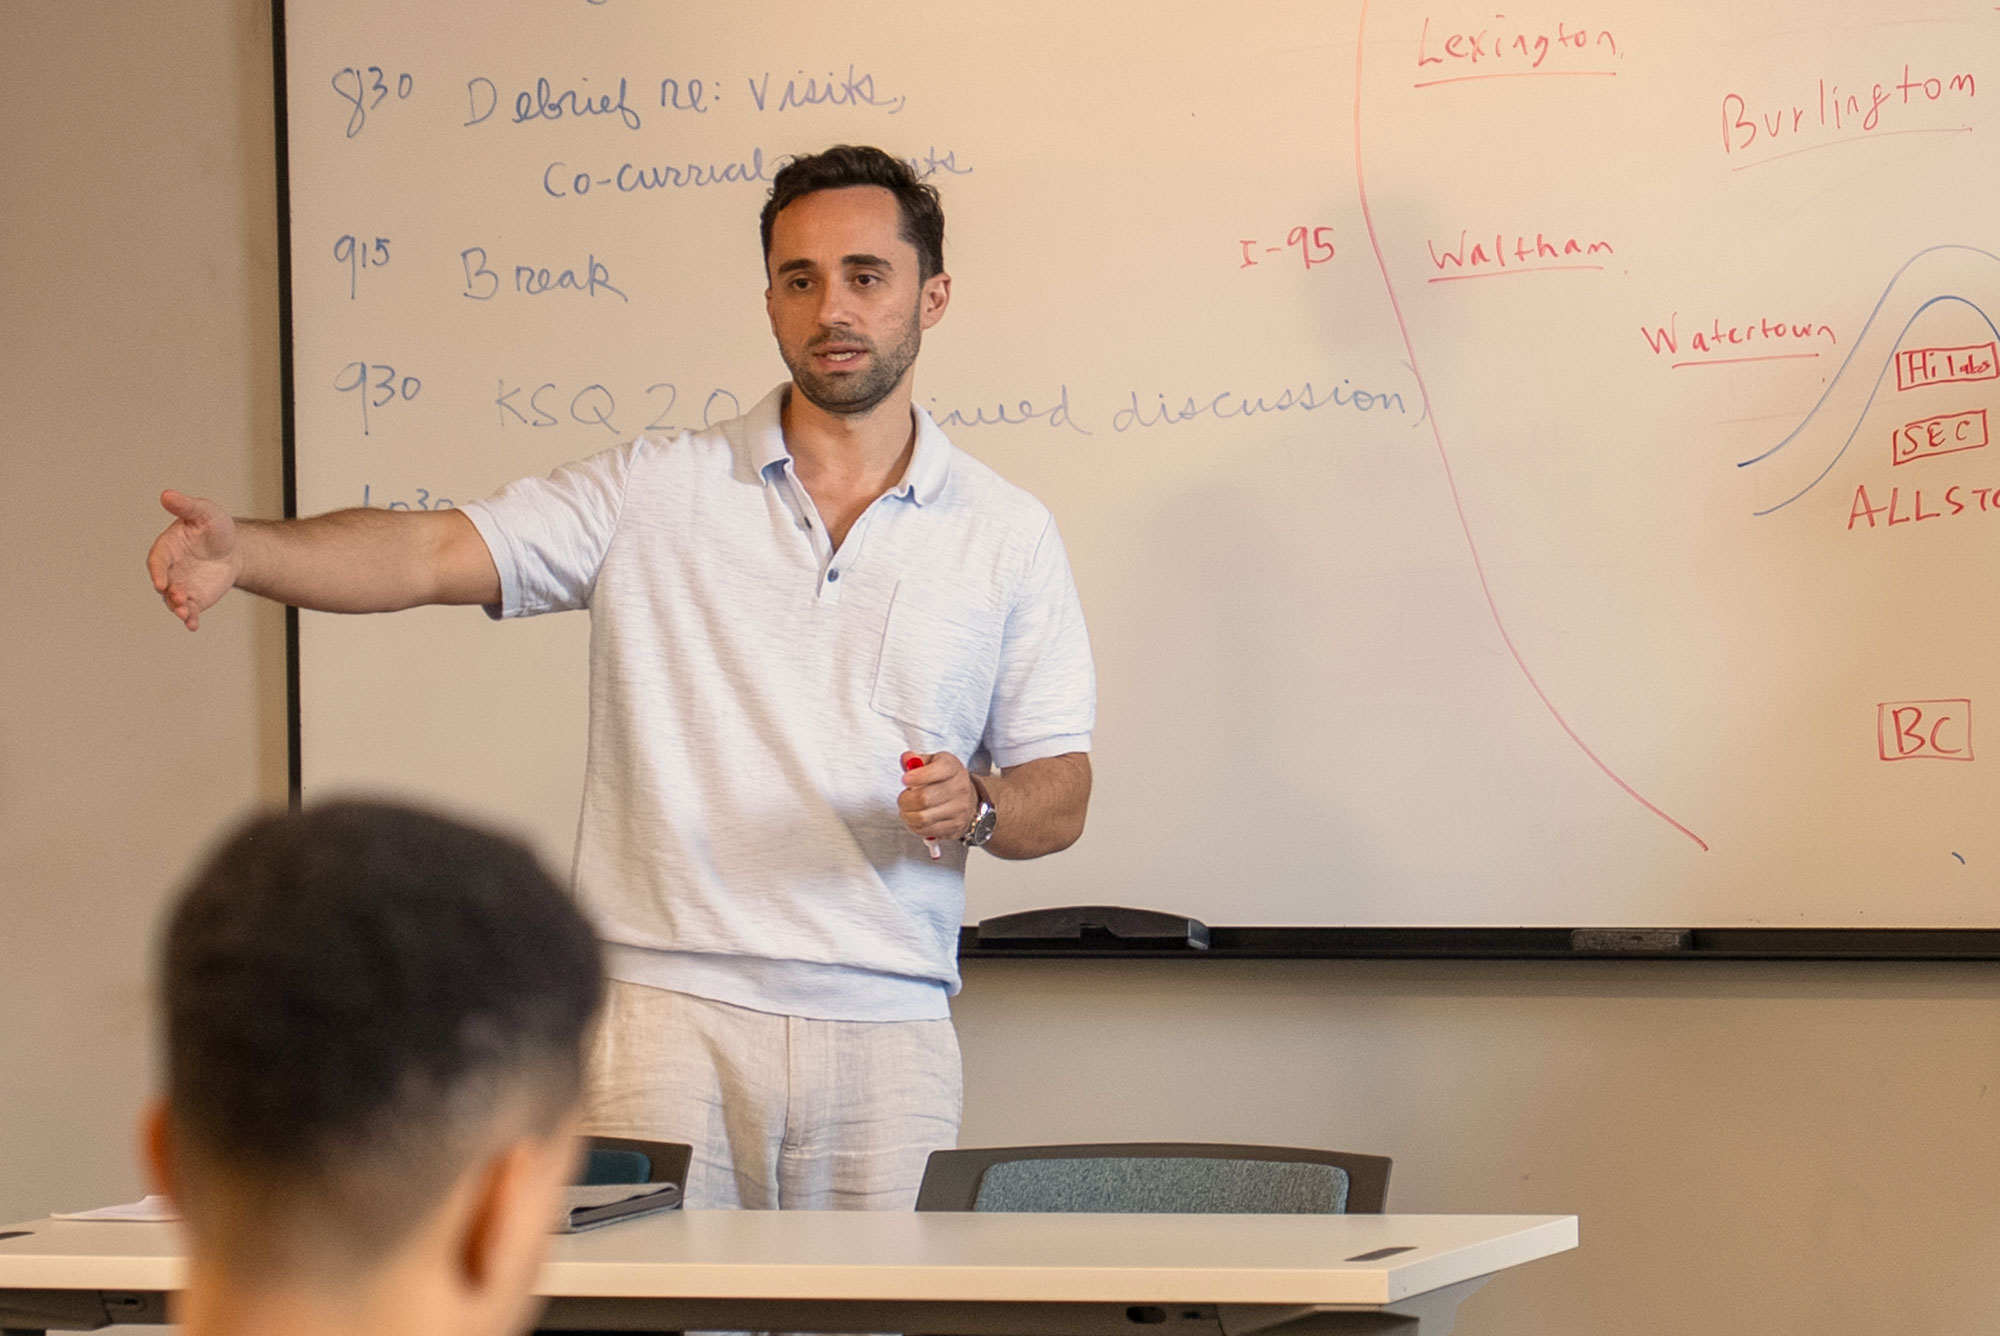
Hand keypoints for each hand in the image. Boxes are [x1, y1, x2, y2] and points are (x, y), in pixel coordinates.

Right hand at [147, 490, 240, 630]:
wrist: (233, 548)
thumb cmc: (214, 527)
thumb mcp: (204, 512)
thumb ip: (186, 506)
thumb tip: (167, 494)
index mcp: (167, 548)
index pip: (157, 561)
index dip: (157, 572)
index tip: (160, 582)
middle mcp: (169, 569)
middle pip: (164, 584)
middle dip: (169, 593)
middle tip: (179, 599)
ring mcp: (180, 585)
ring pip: (173, 600)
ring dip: (178, 608)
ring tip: (185, 613)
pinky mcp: (193, 598)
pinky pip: (188, 610)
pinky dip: (189, 618)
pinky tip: (192, 625)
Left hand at [898, 751, 979, 843]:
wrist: (968, 798)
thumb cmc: (945, 779)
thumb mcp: (933, 762)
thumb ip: (916, 760)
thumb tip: (906, 759)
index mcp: (952, 767)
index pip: (934, 772)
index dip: (915, 777)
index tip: (905, 779)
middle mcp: (959, 788)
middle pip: (923, 798)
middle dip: (905, 799)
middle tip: (902, 798)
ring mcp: (959, 809)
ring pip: (922, 817)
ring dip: (907, 815)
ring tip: (906, 810)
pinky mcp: (955, 827)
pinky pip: (926, 830)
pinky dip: (914, 826)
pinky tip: (914, 819)